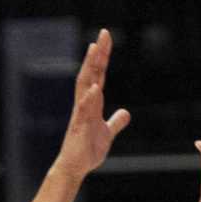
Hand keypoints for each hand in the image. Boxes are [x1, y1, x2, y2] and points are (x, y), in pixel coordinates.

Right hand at [52, 29, 130, 180]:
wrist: (75, 167)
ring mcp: (80, 113)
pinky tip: (95, 87)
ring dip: (90, 67)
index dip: (102, 57)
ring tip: (95, 50)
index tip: (106, 39)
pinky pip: (84, 110)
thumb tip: (125, 113)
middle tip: (104, 34)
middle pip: (90, 73)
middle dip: (97, 54)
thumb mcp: (107, 132)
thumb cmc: (88, 150)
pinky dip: (89, 98)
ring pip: (85, 85)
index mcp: (91, 103)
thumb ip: (115, 121)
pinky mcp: (79, 127)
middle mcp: (84, 103)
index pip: (97, 74)